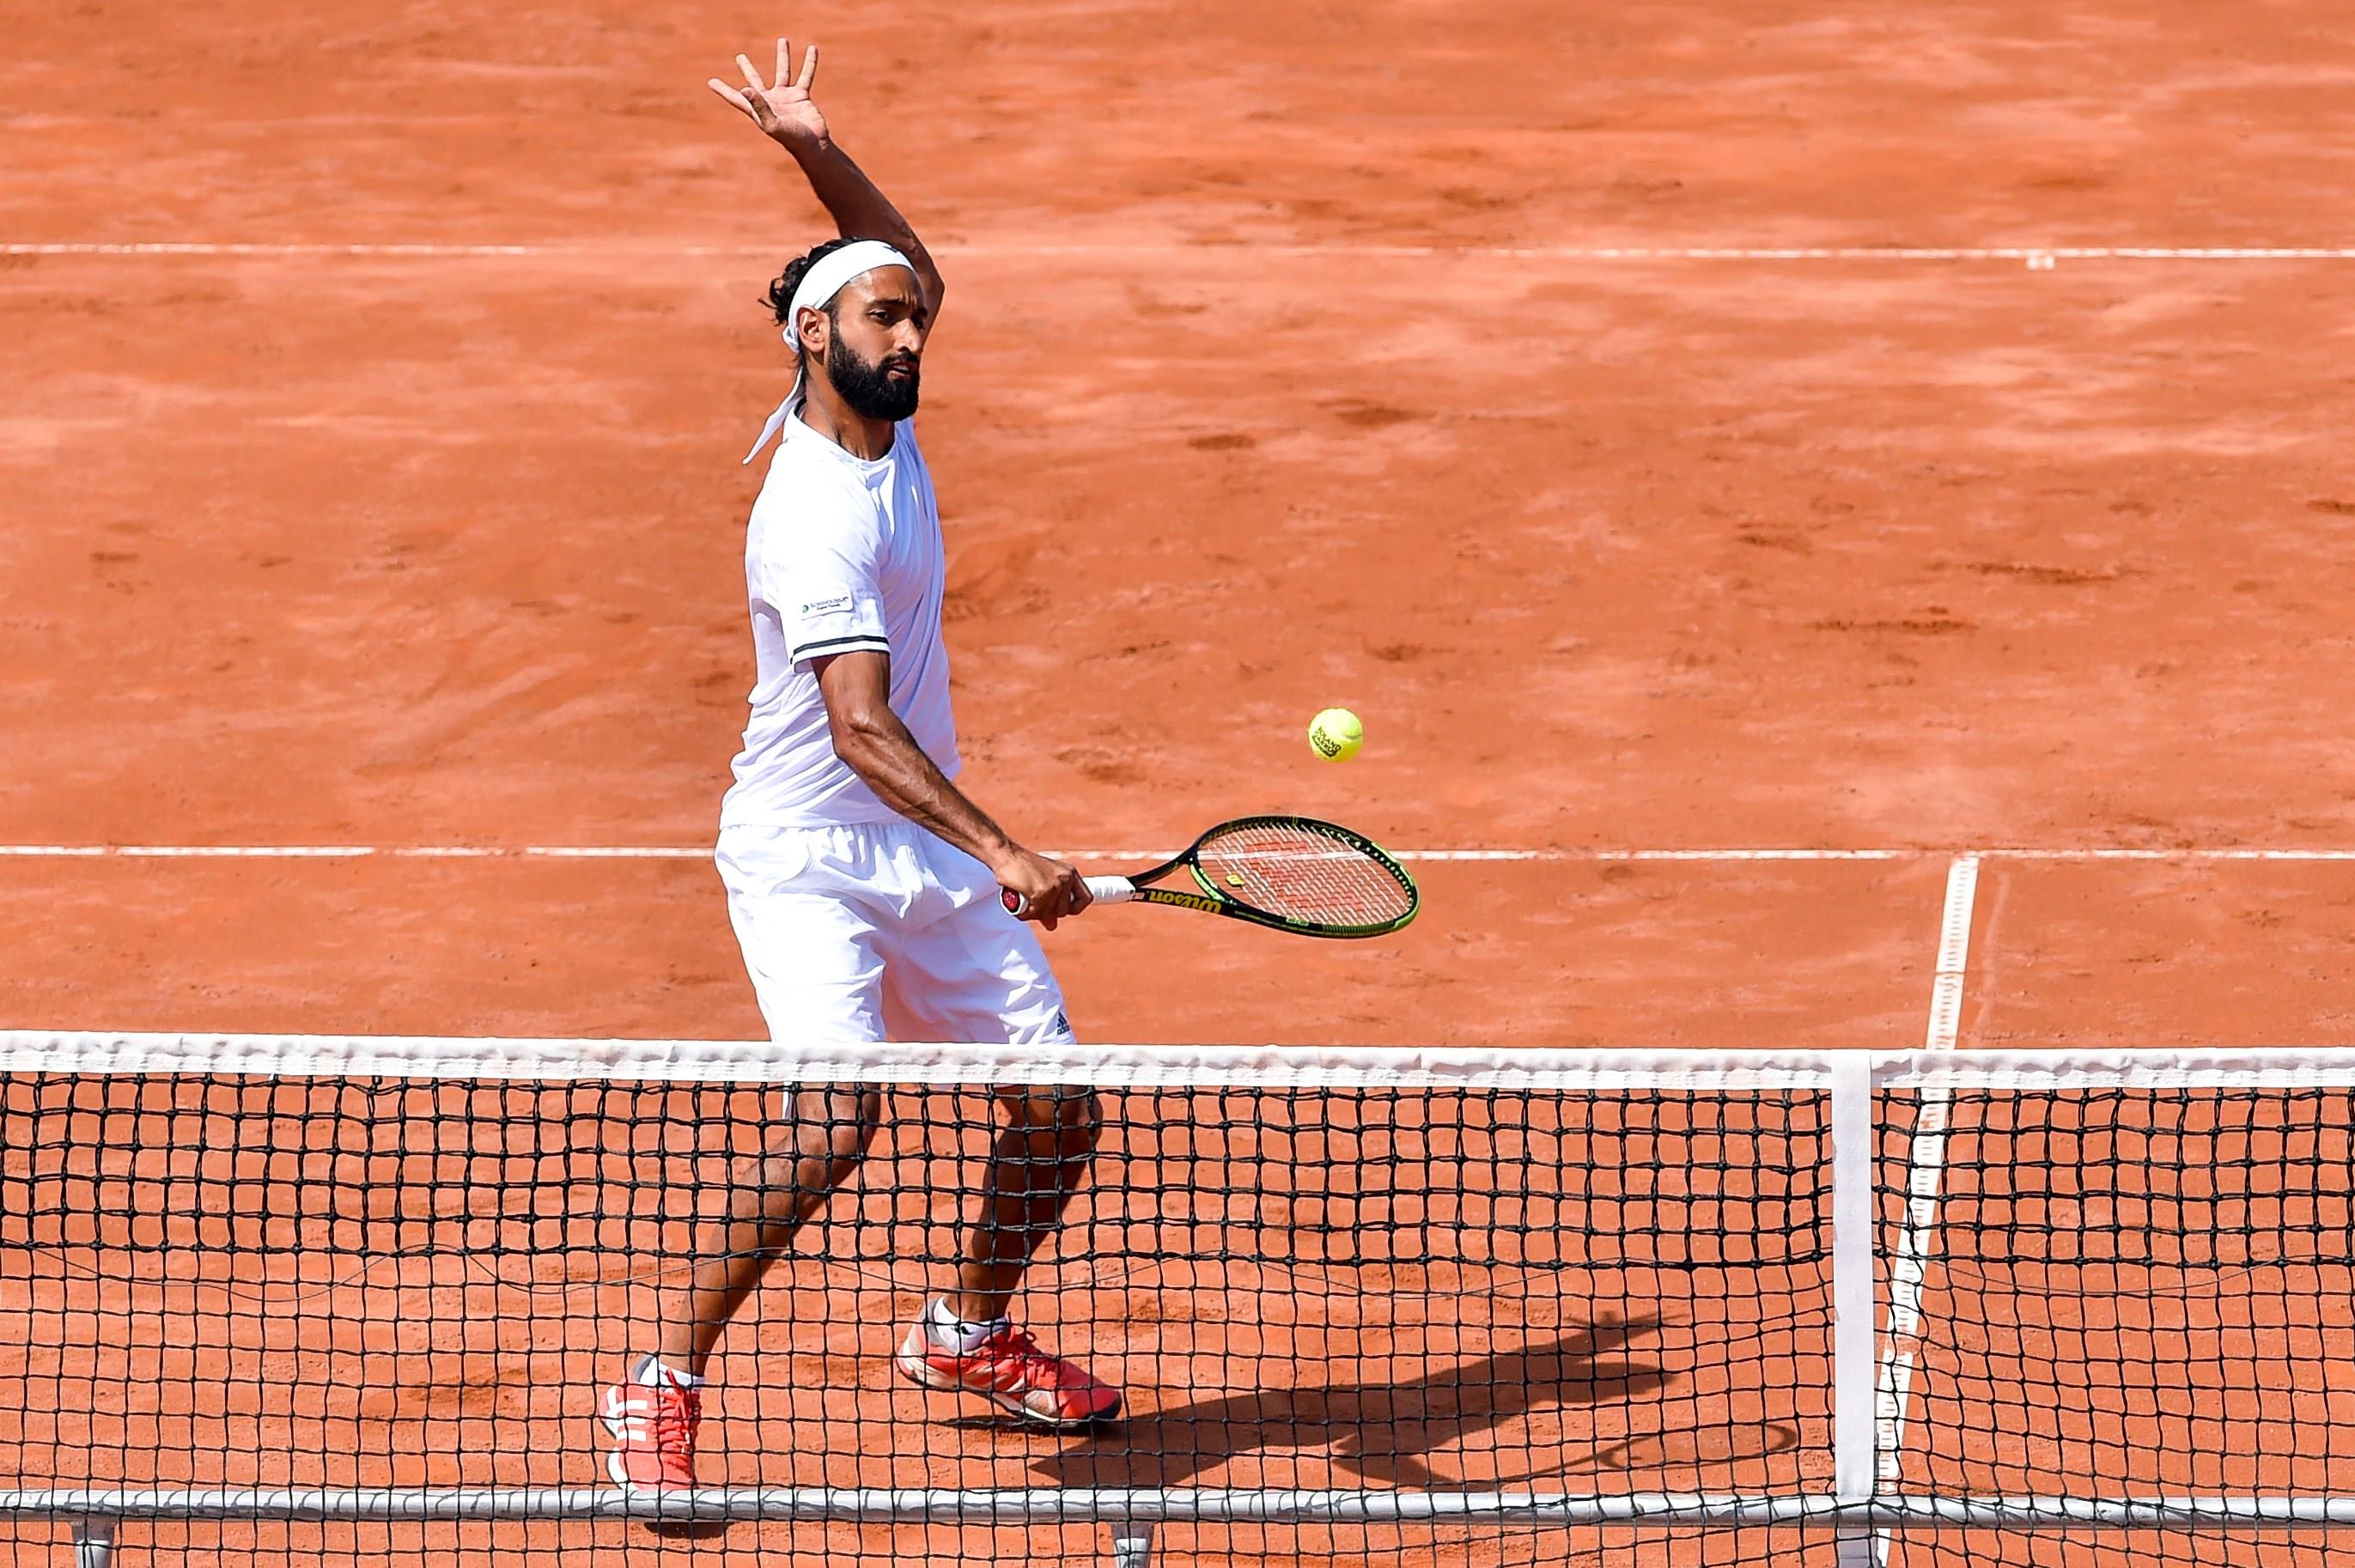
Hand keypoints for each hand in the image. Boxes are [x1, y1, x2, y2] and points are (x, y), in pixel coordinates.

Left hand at [708, 38, 827, 153]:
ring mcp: (786, 97)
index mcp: (758, 109)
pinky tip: (812, 48)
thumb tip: (745, 89)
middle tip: (740, 57)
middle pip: (755, 80)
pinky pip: (806, 75)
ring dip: (783, 56)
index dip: (723, 90)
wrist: (813, 145)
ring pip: (783, 71)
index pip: (736, 97)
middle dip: (747, 69)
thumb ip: (759, 107)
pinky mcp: (802, 96)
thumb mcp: (772, 124)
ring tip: (782, 40)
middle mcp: (770, 101)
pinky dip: (809, 62)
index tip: (711, 82)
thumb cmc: (791, 138)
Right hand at [995, 849, 1092, 930]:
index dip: (1074, 909)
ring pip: (1048, 915)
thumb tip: (1052, 925)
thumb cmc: (1022, 866)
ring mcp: (1054, 886)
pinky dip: (1024, 913)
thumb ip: (1052, 901)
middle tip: (1032, 901)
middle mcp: (1065, 879)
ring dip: (1033, 913)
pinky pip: (1034, 914)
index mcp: (1070, 873)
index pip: (1086, 899)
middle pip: (1063, 912)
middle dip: (1047, 912)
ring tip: (1024, 899)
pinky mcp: (1040, 893)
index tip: (1059, 910)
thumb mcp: (1043, 880)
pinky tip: (1018, 901)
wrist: (1005, 854)